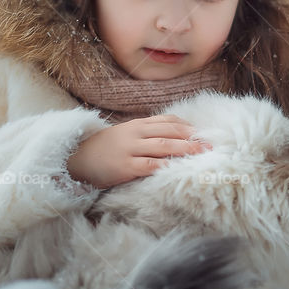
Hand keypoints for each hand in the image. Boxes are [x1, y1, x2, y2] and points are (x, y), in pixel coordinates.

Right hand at [66, 114, 210, 188]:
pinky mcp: (126, 166)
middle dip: (192, 137)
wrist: (77, 159)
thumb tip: (170, 136)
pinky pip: (150, 165)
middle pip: (170, 132)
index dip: (186, 125)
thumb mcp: (125, 135)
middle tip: (210, 143)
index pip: (166, 121)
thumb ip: (145, 133)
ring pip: (164, 146)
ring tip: (202, 153)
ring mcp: (131, 149)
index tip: (202, 131)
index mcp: (137, 124)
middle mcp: (136, 133)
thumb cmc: (104, 149)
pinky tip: (179, 167)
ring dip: (186, 149)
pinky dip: (166, 165)